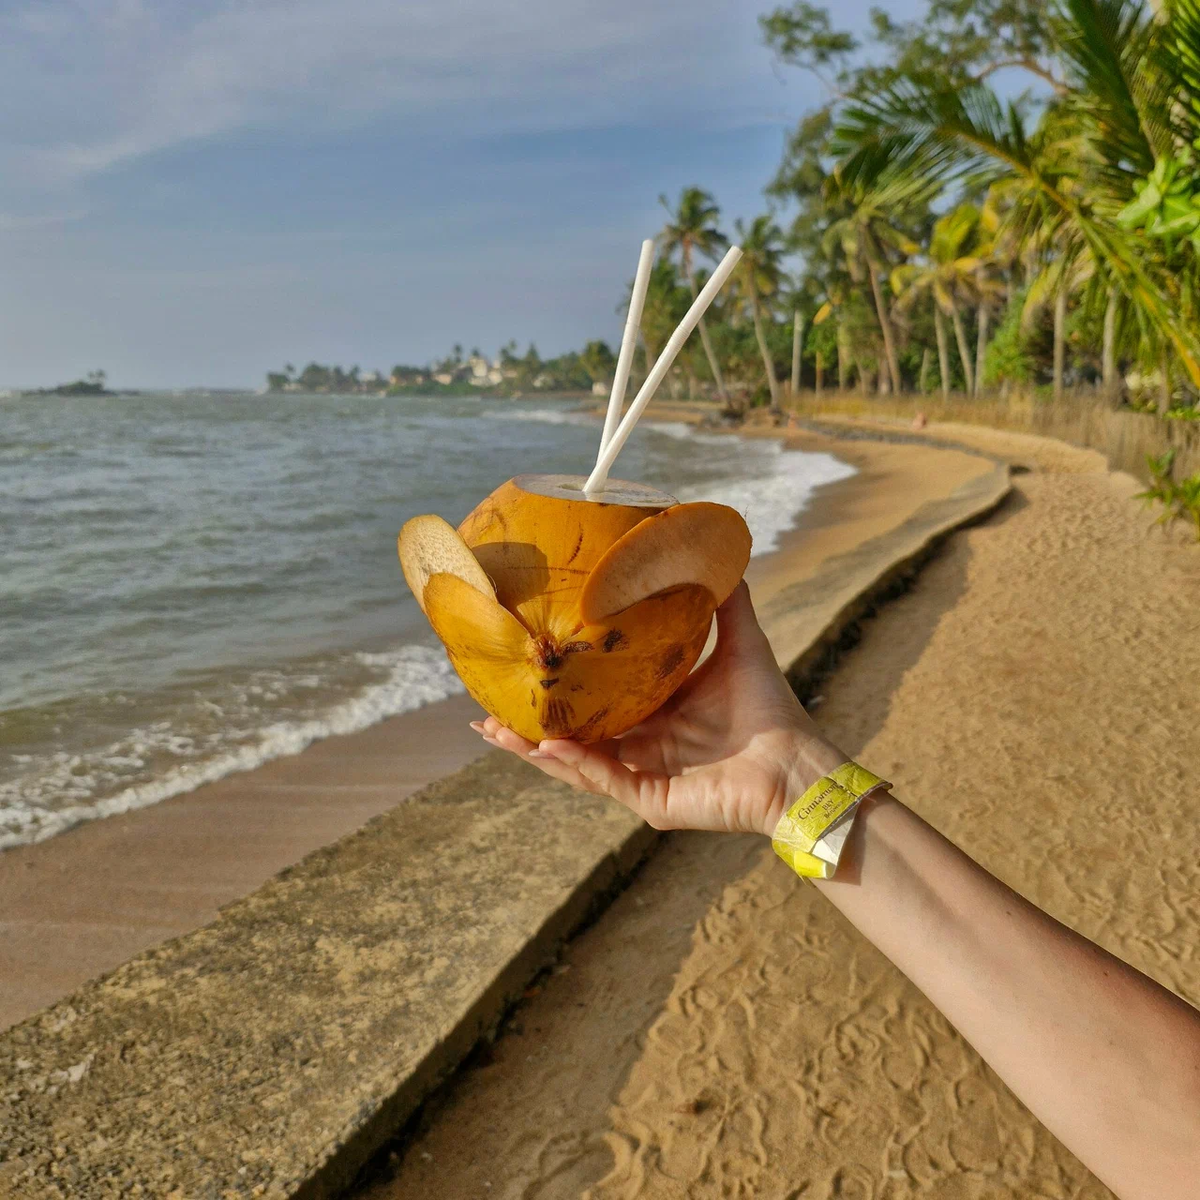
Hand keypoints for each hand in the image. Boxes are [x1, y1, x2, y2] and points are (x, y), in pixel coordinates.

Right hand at [471, 582, 847, 836]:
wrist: (797, 763)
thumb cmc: (771, 708)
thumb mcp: (741, 642)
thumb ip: (726, 599)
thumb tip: (715, 546)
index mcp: (652, 713)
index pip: (592, 703)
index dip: (556, 690)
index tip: (521, 666)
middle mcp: (639, 745)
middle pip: (570, 736)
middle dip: (527, 727)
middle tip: (484, 710)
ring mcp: (640, 775)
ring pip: (573, 764)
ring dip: (533, 749)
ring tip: (493, 729)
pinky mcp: (649, 800)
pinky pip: (603, 781)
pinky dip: (575, 764)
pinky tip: (548, 746)